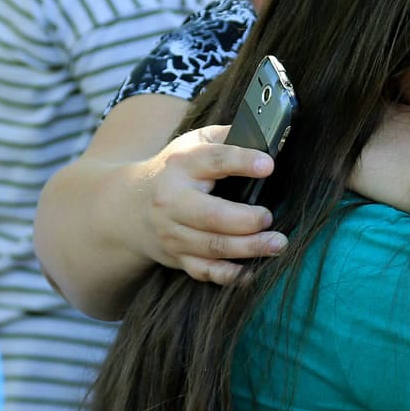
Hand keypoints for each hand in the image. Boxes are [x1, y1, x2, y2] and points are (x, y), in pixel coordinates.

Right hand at [130, 125, 286, 284]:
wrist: (131, 206)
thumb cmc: (178, 170)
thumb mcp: (195, 143)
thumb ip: (229, 136)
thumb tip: (269, 134)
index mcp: (182, 166)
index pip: (213, 160)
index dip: (241, 162)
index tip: (268, 166)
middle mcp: (173, 201)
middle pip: (211, 216)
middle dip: (246, 220)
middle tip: (270, 217)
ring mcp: (174, 233)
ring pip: (212, 247)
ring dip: (248, 248)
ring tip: (277, 243)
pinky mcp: (178, 257)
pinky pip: (205, 272)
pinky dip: (231, 276)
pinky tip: (254, 270)